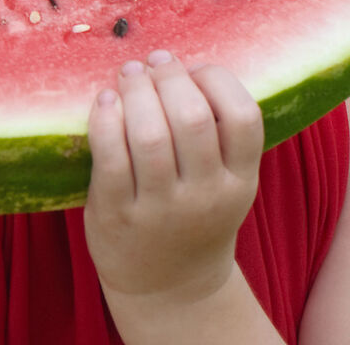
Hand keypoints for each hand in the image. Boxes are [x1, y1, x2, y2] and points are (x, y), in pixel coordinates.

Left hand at [84, 52, 263, 303]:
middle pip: (193, 118)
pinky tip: (106, 100)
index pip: (244, 116)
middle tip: (155, 61)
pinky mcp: (118, 214)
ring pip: (149, 133)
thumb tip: (176, 61)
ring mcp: (161, 209)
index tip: (194, 69)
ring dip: (136, 90)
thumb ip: (217, 131)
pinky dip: (105, 118)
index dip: (218, 79)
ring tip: (129, 74)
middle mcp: (205, 197)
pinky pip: (110, 155)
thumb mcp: (226, 180)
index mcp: (240, 181)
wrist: (168, 287)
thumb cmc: (195, 213)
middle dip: (169, 76)